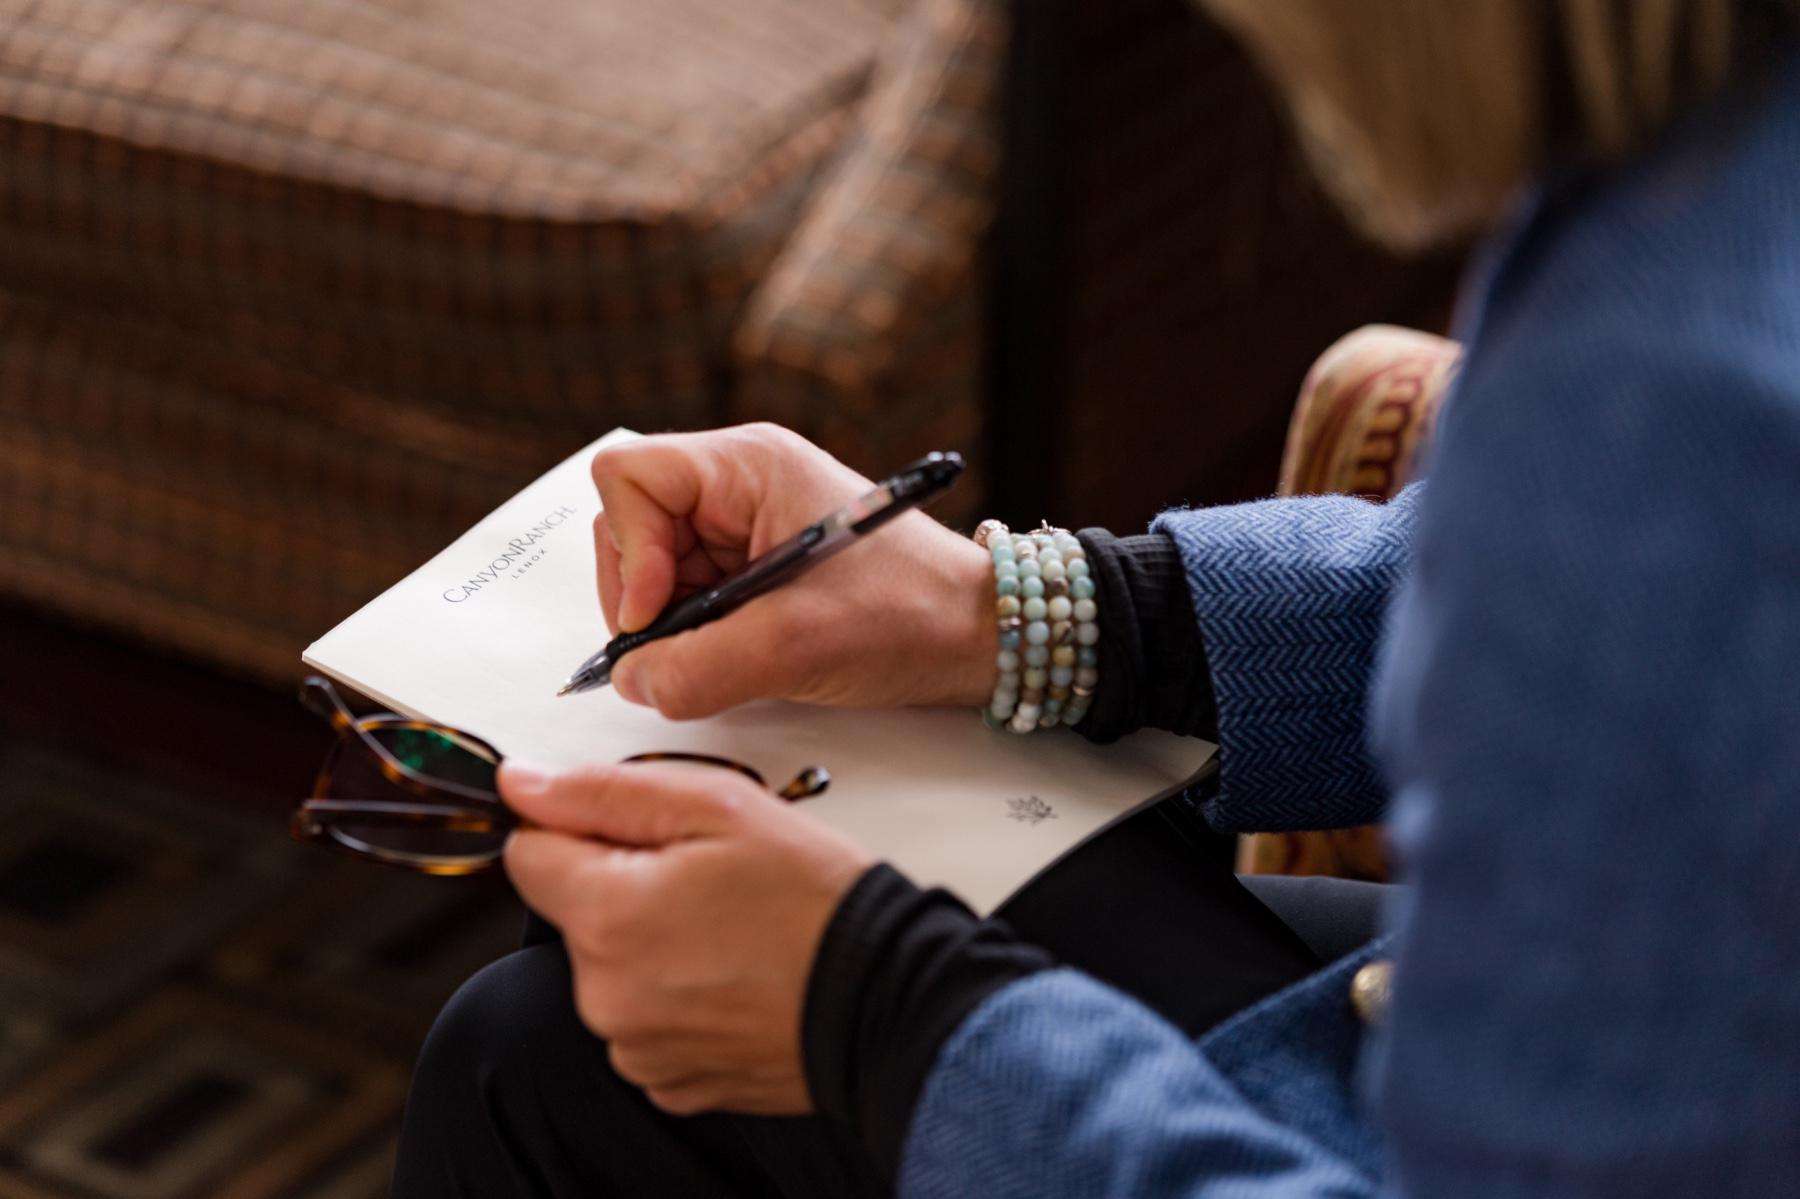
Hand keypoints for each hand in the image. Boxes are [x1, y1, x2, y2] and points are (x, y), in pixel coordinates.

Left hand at [500, 758, 874, 1115]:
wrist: (887, 998)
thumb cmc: (815, 901)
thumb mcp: (716, 807)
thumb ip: (604, 792)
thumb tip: (521, 785)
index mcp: (607, 916)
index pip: (530, 855)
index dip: (584, 829)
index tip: (642, 834)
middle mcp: (605, 995)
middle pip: (574, 915)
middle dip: (624, 887)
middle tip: (709, 880)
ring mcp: (635, 1047)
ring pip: (610, 970)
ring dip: (651, 946)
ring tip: (730, 932)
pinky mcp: (669, 1082)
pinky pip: (644, 1023)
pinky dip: (678, 999)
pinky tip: (734, 978)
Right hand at [591, 423, 994, 718]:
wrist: (978, 636)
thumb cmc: (909, 615)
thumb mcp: (794, 647)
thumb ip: (697, 668)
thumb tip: (633, 682)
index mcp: (747, 465)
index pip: (628, 476)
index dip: (628, 549)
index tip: (660, 612)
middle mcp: (736, 483)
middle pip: (628, 526)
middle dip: (644, 596)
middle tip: (688, 648)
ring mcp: (741, 526)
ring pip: (651, 571)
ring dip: (672, 624)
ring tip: (729, 653)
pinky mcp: (750, 569)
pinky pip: (686, 599)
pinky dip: (696, 636)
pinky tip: (739, 656)